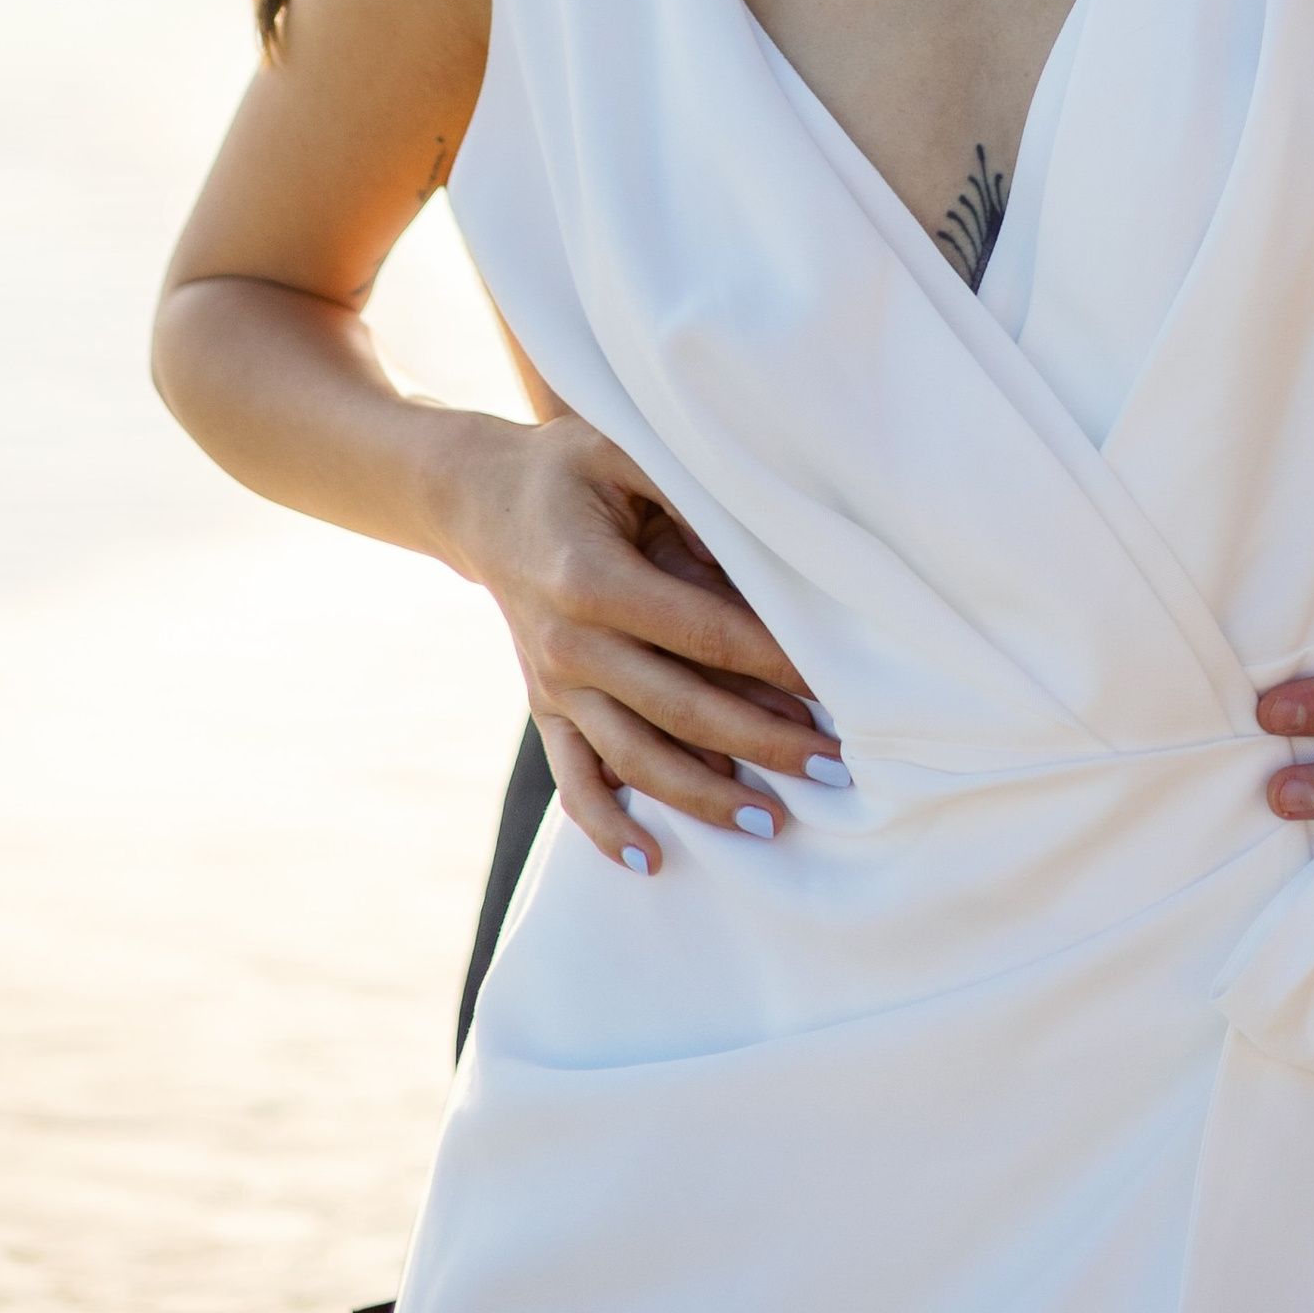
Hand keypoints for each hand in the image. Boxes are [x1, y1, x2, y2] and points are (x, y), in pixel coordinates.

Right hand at [441, 410, 836, 871]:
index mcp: (592, 580)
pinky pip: (575, 779)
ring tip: (773, 822)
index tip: (834, 686)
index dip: (772, 663)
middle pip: (681, 710)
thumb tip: (764, 556)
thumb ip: (690, 498)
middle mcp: (569, 645)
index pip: (704, 634)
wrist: (479, 500)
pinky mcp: (545, 707)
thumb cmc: (568, 468)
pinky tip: (650, 861)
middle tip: (835, 769)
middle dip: (763, 743)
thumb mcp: (625, 451)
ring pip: (636, 758)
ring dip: (705, 797)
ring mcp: (553, 685)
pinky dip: (606, 826)